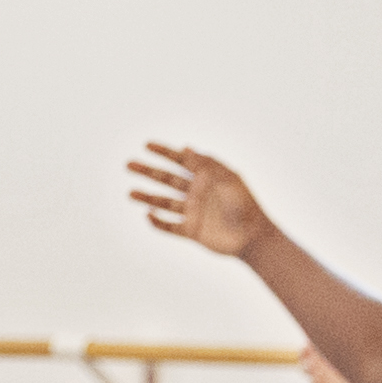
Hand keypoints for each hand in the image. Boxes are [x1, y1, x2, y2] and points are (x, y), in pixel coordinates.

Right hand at [122, 140, 268, 259]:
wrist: (252, 237)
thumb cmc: (244, 204)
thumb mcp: (227, 179)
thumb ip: (207, 164)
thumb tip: (187, 148)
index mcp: (206, 177)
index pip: (181, 161)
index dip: (164, 152)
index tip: (146, 146)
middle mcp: (196, 192)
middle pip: (167, 179)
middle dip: (148, 172)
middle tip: (129, 165)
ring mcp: (192, 211)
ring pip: (164, 202)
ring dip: (147, 197)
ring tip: (131, 193)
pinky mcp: (191, 230)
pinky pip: (169, 226)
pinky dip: (157, 222)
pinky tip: (148, 215)